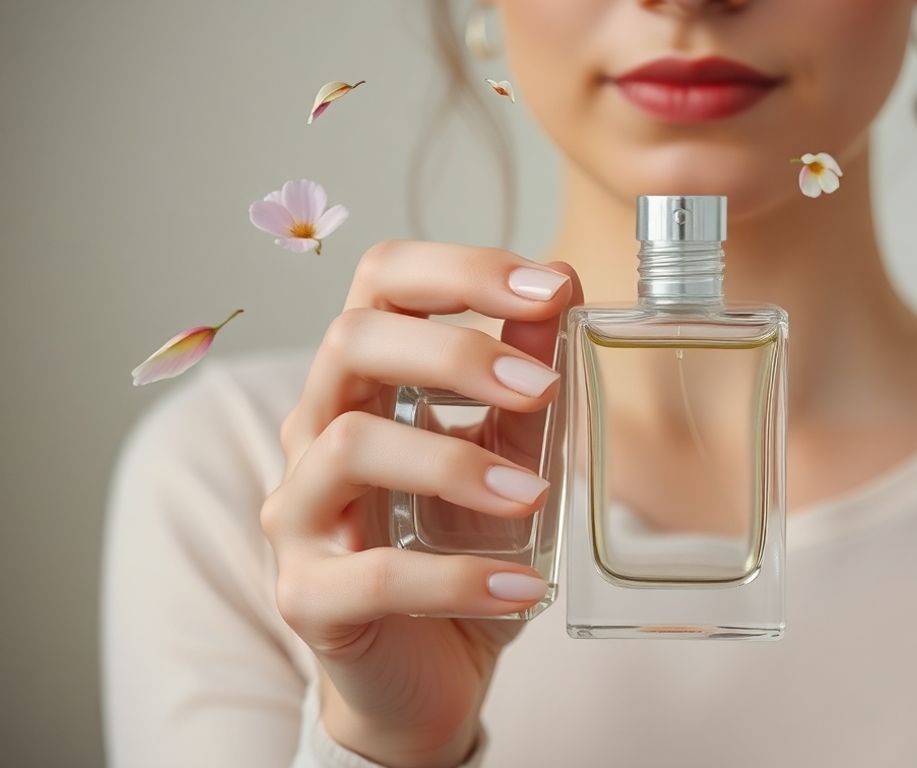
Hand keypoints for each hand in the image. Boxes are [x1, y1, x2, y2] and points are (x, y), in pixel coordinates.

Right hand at [260, 240, 580, 767]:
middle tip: (542, 385)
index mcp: (364, 382)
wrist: (426, 673)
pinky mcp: (307, 598)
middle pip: (352, 342)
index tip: (550, 287)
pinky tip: (522, 585)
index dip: (460, 269)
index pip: (381, 281)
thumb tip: (560, 289)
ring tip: (534, 495)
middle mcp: (315, 432)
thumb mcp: (509, 457)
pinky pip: (371, 574)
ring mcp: (300, 514)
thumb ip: (525, 385)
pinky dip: (457, 577)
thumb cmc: (461, 550)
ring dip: (455, 463)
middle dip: (455, 352)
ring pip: (348, 447)